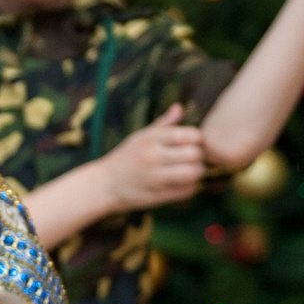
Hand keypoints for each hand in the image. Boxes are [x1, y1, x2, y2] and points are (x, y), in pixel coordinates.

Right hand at [94, 104, 210, 211]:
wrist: (104, 185)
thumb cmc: (125, 158)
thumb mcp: (140, 137)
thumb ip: (162, 124)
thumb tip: (179, 107)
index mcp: (150, 139)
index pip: (188, 135)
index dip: (197, 138)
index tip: (193, 142)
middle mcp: (153, 157)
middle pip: (194, 154)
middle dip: (199, 156)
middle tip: (194, 158)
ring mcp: (155, 177)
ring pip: (193, 173)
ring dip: (197, 172)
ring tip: (190, 170)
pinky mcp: (158, 196)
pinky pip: (187, 190)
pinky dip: (190, 187)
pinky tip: (183, 183)